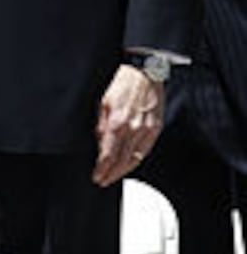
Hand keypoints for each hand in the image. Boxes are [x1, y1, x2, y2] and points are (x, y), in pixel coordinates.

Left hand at [91, 63, 163, 185]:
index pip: (108, 155)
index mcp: (117, 123)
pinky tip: (129, 163)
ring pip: (135, 158)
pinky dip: (137, 159)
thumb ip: (100, 125)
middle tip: (102, 180)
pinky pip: (145, 150)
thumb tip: (98, 144)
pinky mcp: (156, 129)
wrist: (144, 73)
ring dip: (123, 170)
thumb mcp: (101, 102)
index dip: (102, 169)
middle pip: (121, 161)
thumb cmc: (121, 83)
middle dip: (111, 174)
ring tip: (113, 175)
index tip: (96, 177)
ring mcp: (146, 130)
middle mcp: (133, 130)